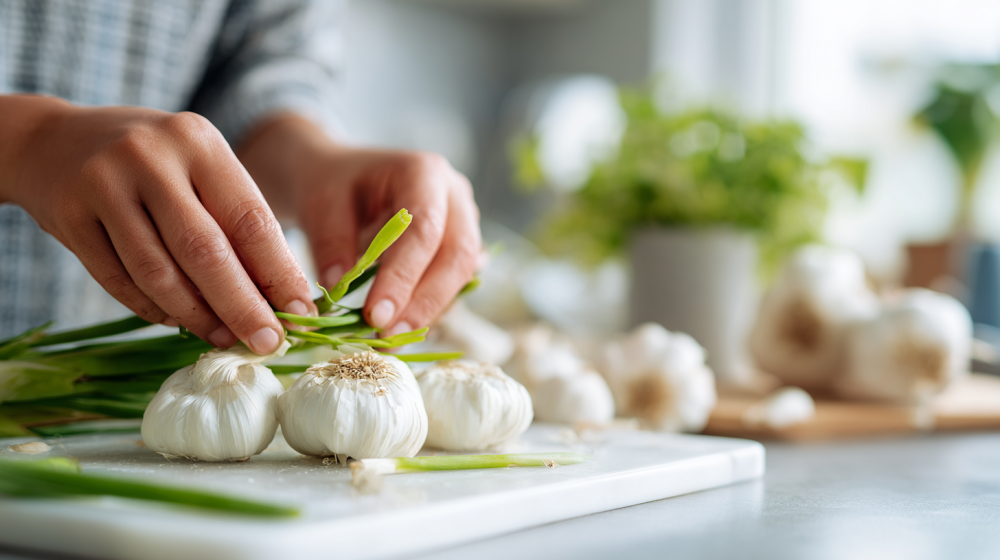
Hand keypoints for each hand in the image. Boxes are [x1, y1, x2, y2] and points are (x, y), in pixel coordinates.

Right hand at [0, 95, 315, 353]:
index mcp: (199, 142)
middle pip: (207, 251)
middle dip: (243, 306)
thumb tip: (280, 297)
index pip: (250, 218)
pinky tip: (177, 320)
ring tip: (225, 338)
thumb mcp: (198, 168)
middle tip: (268, 342)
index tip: (302, 312)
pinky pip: (118, 280)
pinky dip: (153, 309)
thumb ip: (234, 222)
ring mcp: (105, 185)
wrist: (53, 142)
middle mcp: (152, 158)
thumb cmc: (151, 164)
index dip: (279, 272)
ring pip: (159, 273)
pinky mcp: (69, 216)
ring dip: (198, 316)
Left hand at [240, 115, 480, 334]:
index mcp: (424, 173)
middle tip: (388, 336)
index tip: (376, 316)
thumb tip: (340, 288)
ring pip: (462, 275)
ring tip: (391, 339)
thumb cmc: (333, 185)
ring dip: (429, 311)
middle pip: (456, 256)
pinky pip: (454, 284)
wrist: (343, 178)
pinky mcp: (459, 248)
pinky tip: (403, 327)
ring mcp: (464, 222)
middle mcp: (455, 196)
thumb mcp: (321, 203)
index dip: (404, 277)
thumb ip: (331, 242)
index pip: (424, 231)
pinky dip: (430, 308)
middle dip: (425, 302)